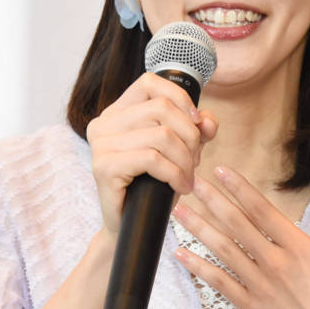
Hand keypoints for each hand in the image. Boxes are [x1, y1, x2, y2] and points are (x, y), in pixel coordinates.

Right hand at [86, 72, 217, 236]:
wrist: (133, 226)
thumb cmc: (154, 185)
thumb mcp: (181, 150)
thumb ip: (196, 130)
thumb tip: (208, 120)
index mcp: (118, 112)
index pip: (150, 82)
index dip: (180, 98)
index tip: (197, 122)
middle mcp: (104, 123)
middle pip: (161, 109)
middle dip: (189, 136)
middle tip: (194, 161)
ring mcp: (101, 144)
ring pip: (161, 135)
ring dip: (185, 159)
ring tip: (188, 177)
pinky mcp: (104, 167)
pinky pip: (152, 159)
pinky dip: (175, 173)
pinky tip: (180, 187)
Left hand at [172, 167, 309, 308]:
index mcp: (299, 248)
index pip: (262, 210)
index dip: (240, 188)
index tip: (222, 170)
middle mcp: (274, 263)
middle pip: (237, 225)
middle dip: (213, 200)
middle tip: (192, 181)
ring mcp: (260, 287)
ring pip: (223, 251)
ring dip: (199, 229)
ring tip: (179, 212)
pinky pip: (220, 285)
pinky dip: (199, 269)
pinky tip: (181, 255)